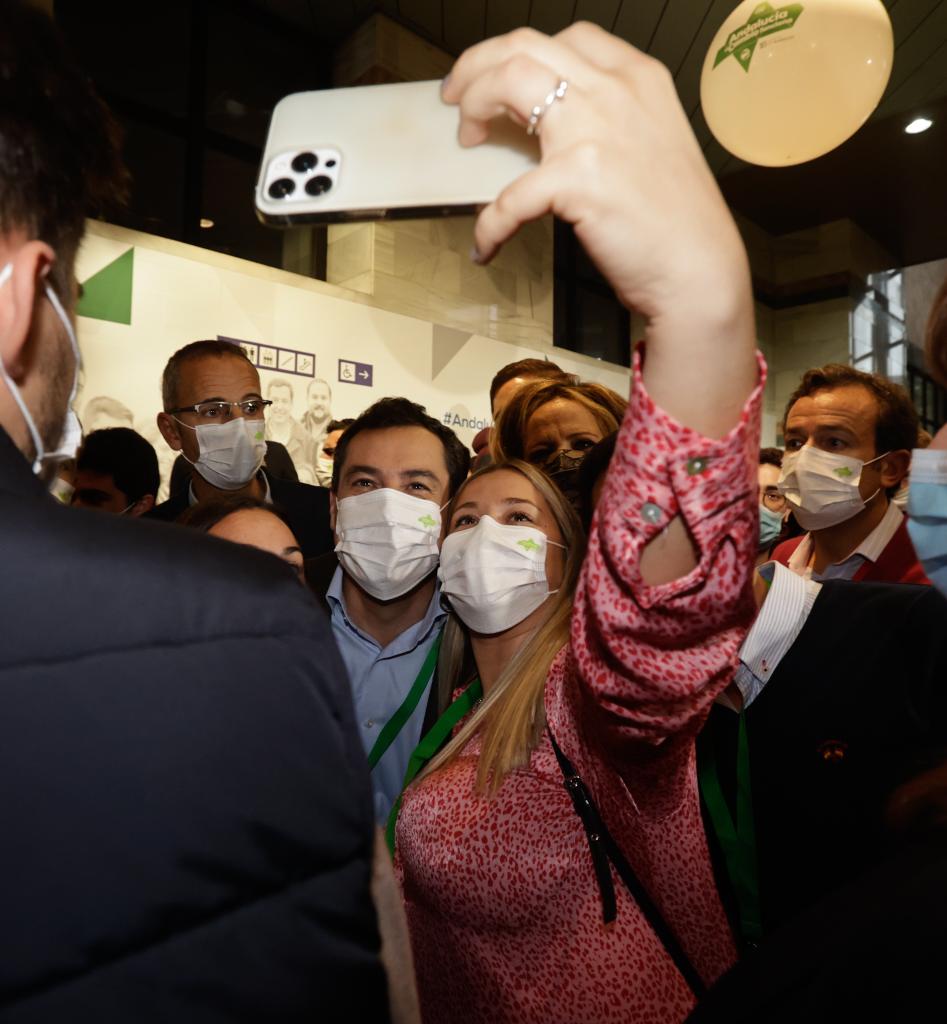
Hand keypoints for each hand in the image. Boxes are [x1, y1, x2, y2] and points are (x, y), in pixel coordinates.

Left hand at [442, 23, 749, 330]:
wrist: (700, 271)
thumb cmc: (678, 222)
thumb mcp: (651, 145)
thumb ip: (607, 123)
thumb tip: (546, 132)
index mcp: (638, 78)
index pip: (567, 39)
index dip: (518, 54)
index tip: (496, 76)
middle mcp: (616, 90)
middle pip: (525, 47)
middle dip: (479, 67)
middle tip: (458, 99)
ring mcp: (595, 130)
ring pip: (509, 82)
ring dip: (474, 107)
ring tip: (466, 140)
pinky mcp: (577, 179)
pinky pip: (509, 197)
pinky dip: (489, 225)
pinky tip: (485, 245)